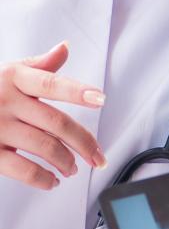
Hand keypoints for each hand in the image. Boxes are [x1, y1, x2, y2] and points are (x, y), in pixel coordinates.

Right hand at [0, 41, 106, 189]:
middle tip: (98, 157)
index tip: (100, 99)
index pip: (49, 83)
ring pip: (46, 148)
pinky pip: (24, 170)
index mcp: (13, 78)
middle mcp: (5, 101)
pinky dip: (44, 179)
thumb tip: (64, 48)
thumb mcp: (5, 73)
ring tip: (73, 168)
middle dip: (85, 144)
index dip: (76, 91)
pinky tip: (52, 180)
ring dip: (67, 162)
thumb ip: (37, 66)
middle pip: (57, 123)